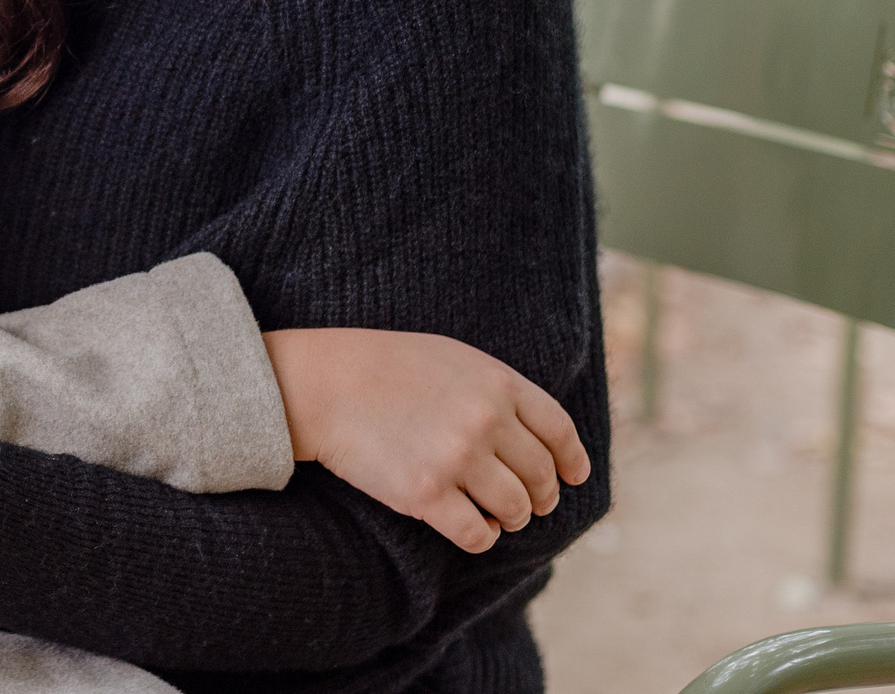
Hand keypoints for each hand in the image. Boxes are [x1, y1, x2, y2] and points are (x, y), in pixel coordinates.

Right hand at [262, 328, 591, 553]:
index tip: (572, 477)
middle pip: (541, 476)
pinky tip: (472, 526)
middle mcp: (485, 420)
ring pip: (516, 509)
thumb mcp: (452, 359)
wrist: (322, 384)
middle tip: (531, 504)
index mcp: (497, 383)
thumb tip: (543, 439)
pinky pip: (478, 534)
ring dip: (513, 518)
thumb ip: (498, 391)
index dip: (571, 460)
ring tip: (499, 516)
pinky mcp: (425, 494)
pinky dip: (482, 536)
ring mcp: (456, 458)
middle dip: (541, 496)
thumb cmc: (385, 368)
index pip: (559, 431)